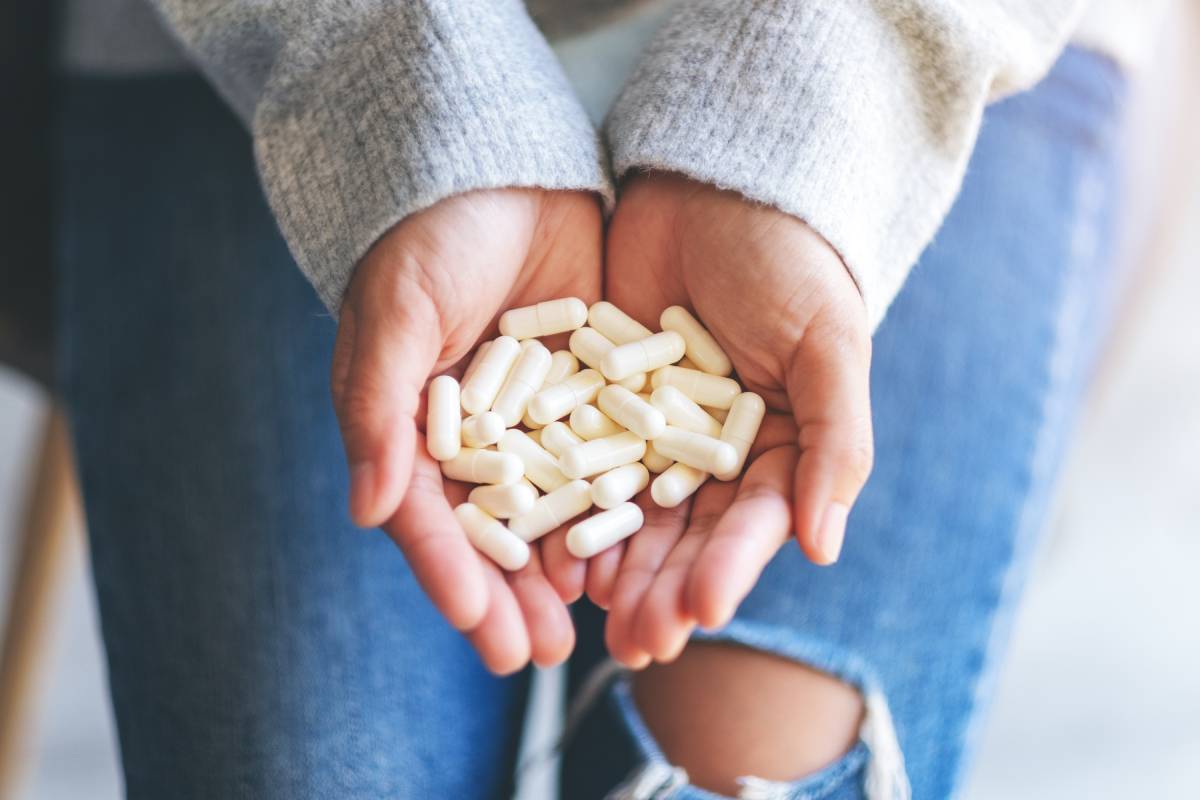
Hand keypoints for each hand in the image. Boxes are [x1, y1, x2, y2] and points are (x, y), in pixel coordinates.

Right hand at [332, 188, 600, 672]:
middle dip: (515, 597)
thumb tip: (369, 511)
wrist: (502, 170)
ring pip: (554, 511)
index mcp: (416, 428)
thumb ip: (379, 408)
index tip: (482, 628)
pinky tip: (634, 553)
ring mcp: (540, 419)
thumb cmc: (429, 237)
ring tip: (593, 626)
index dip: (452, 575)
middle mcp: (479, 437)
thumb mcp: (397, 315)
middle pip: (495, 533)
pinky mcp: (594, 392)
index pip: (428, 518)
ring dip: (569, 571)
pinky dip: (616, 509)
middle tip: (542, 657)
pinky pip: (606, 460)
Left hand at [596, 174, 873, 666]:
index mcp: (775, 450)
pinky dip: (561, 503)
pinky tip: (543, 546)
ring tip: (584, 613)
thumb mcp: (827, 345)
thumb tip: (825, 547)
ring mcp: (646, 432)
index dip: (727, 570)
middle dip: (660, 591)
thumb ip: (835, 444)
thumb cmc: (793, 264)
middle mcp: (708, 454)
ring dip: (608, 566)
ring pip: (625, 513)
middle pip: (684, 536)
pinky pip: (574, 462)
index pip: (752, 525)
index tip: (698, 613)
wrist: (716, 185)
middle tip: (632, 645)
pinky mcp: (592, 402)